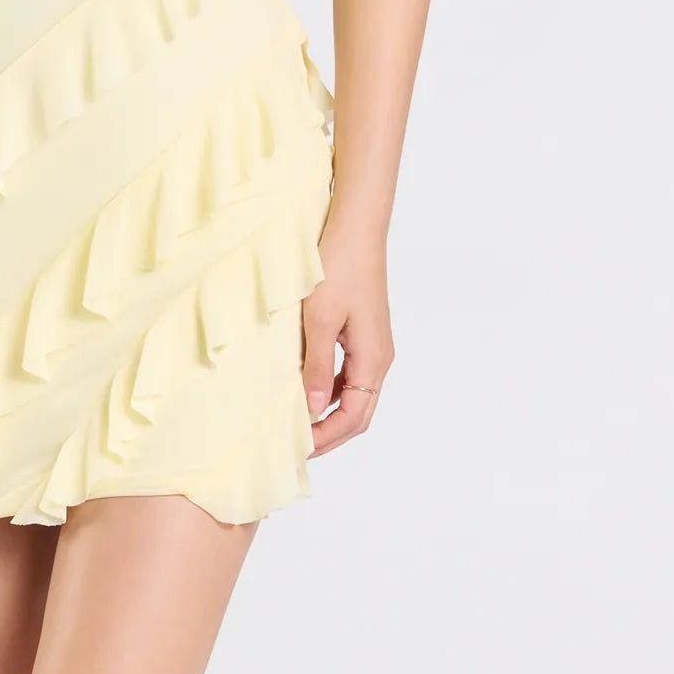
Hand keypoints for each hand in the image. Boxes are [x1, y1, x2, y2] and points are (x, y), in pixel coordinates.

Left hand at [301, 215, 393, 457]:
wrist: (356, 225)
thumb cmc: (338, 266)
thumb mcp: (319, 319)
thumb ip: (315, 366)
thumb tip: (310, 410)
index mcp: (373, 359)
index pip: (353, 418)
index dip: (326, 438)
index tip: (297, 447)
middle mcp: (379, 357)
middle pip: (358, 412)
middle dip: (329, 433)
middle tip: (296, 445)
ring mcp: (372, 344)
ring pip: (353, 393)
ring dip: (327, 410)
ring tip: (295, 419)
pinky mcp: (362, 330)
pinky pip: (348, 372)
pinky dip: (327, 386)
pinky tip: (302, 383)